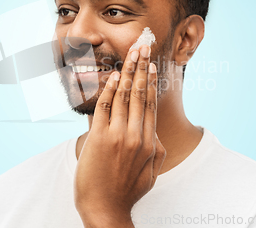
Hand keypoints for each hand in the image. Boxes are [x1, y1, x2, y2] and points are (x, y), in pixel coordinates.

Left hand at [74, 44, 166, 227]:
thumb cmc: (127, 192)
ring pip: (124, 96)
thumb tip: (154, 131)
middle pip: (139, 94)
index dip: (151, 81)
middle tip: (143, 47)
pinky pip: (104, 108)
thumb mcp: (151, 172)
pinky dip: (110, 89)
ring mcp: (117, 136)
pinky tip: (115, 75)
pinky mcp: (99, 138)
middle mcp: (136, 135)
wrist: (105, 209)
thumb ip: (155, 149)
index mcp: (149, 142)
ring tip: (131, 54)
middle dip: (142, 67)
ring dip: (128, 72)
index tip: (151, 65)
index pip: (150, 104)